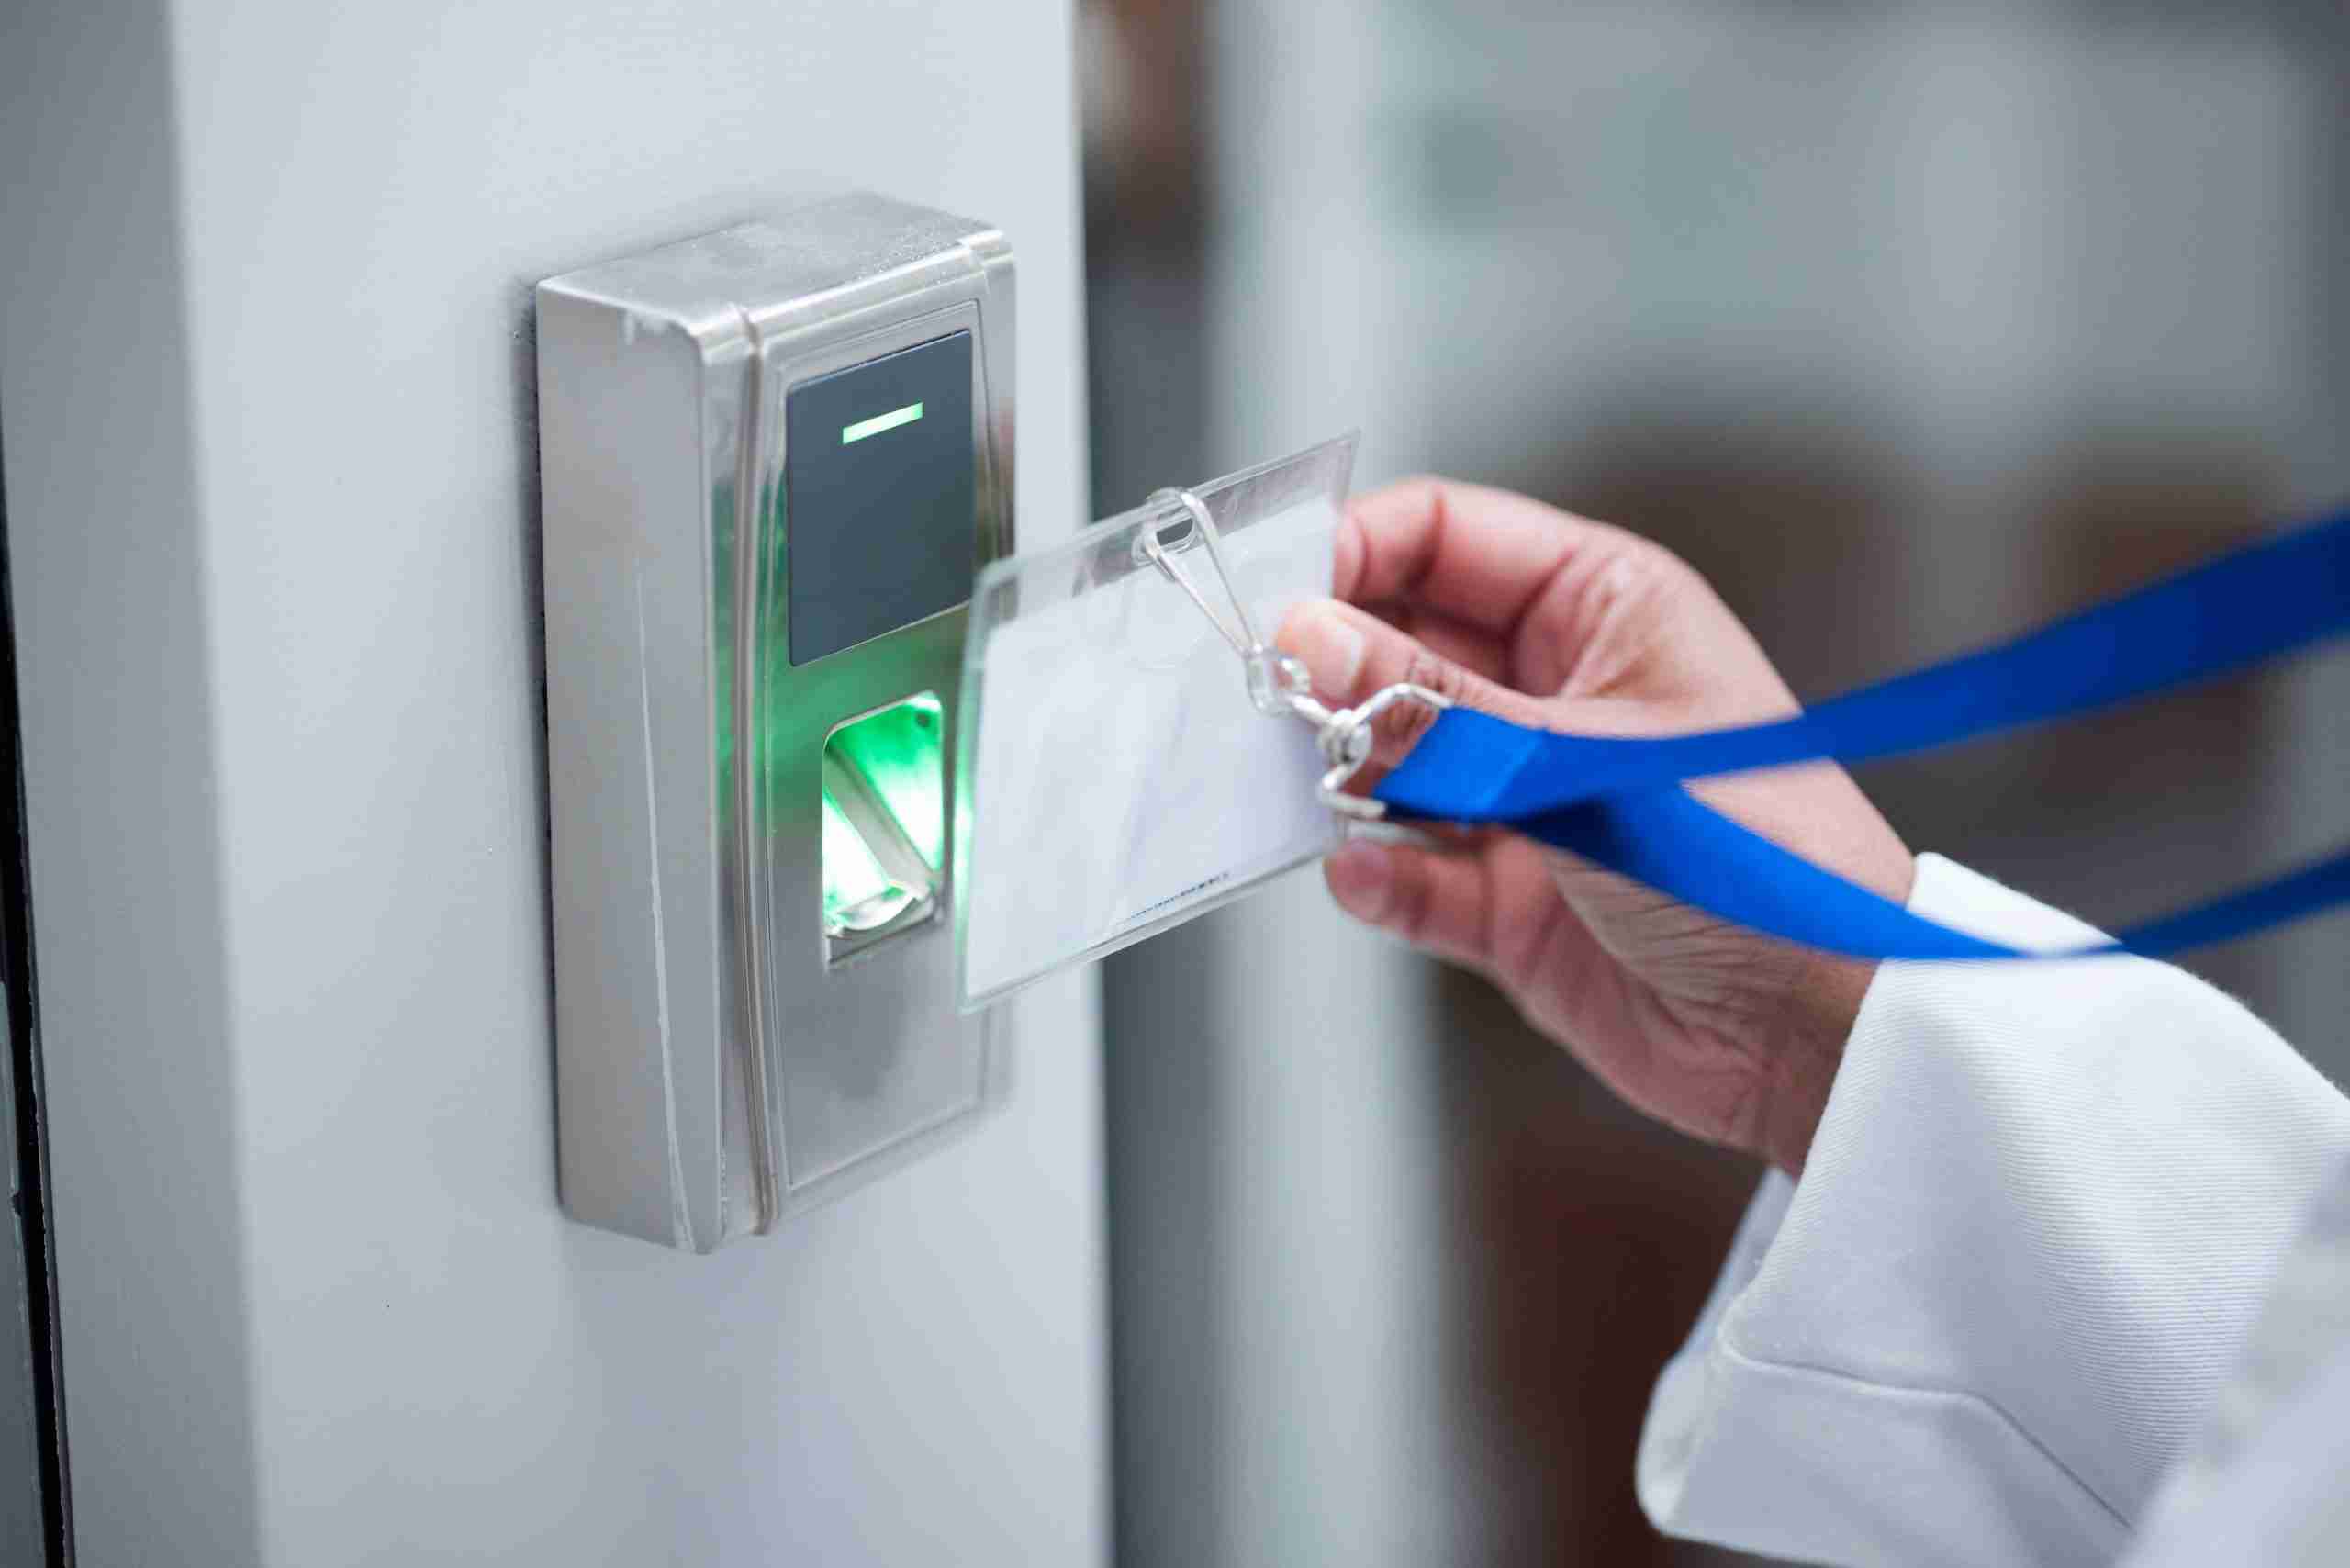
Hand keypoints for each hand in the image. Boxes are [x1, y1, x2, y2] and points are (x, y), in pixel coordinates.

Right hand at [1275, 479, 1914, 1175]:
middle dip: (1328, 670)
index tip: (1277, 595)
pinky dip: (1374, 879)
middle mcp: (1551, 691)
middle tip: (1267, 702)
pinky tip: (1365, 881)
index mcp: (1599, 608)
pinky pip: (1404, 874)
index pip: (1444, 536)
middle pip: (1395, 642)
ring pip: (1385, 758)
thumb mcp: (1586, 764)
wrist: (1825, 1036)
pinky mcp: (1504, 900)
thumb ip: (1437, 711)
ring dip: (1336, 776)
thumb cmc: (1763, 862)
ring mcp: (1522, 797)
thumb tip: (1309, 641)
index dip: (1354, 551)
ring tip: (1309, 791)